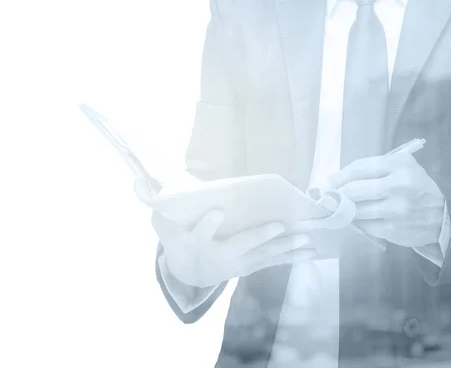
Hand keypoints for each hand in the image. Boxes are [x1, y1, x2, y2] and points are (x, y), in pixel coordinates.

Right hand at [151, 210, 316, 287]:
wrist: (190, 271)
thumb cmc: (179, 237)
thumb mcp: (162, 220)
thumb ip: (150, 199)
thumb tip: (136, 179)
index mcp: (196, 242)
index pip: (200, 233)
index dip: (208, 224)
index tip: (217, 210)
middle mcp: (218, 256)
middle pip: (240, 246)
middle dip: (260, 237)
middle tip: (279, 226)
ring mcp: (237, 264)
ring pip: (264, 256)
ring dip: (286, 248)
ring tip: (307, 239)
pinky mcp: (251, 265)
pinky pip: (274, 261)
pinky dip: (293, 256)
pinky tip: (313, 251)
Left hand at [329, 153, 444, 247]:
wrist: (441, 217)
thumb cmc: (417, 189)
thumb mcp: (403, 168)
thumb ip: (374, 168)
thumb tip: (336, 178)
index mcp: (399, 165)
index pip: (359, 168)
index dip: (340, 175)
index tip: (331, 181)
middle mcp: (398, 185)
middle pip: (354, 189)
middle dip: (337, 194)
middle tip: (331, 197)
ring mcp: (395, 209)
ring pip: (356, 210)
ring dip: (344, 210)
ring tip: (340, 208)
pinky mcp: (393, 229)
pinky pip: (364, 225)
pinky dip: (357, 222)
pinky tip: (356, 219)